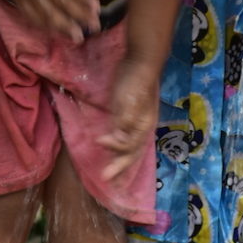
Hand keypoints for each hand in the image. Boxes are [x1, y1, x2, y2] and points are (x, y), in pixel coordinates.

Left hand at [98, 55, 160, 181]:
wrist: (141, 61)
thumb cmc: (135, 81)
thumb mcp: (129, 100)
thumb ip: (124, 122)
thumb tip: (117, 141)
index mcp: (143, 126)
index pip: (129, 146)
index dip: (115, 149)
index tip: (99, 141)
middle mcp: (141, 128)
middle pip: (132, 153)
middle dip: (120, 168)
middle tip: (108, 181)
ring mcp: (136, 122)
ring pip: (129, 148)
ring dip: (120, 161)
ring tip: (111, 174)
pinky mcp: (128, 115)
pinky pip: (124, 137)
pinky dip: (118, 147)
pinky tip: (111, 149)